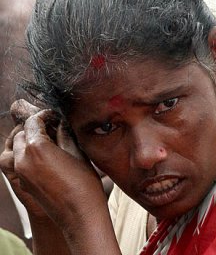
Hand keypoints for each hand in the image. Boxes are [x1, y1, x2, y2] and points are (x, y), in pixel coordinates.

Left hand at [0, 99, 104, 230]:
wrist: (79, 216)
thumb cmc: (83, 184)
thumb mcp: (76, 151)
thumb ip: (64, 132)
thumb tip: (60, 122)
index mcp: (36, 148)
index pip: (33, 121)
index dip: (45, 115)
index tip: (55, 115)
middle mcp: (23, 159)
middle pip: (21, 133)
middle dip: (35, 127)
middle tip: (53, 126)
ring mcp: (21, 173)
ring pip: (15, 148)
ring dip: (27, 140)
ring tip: (45, 141)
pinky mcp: (23, 183)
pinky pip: (17, 162)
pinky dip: (25, 154)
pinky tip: (44, 155)